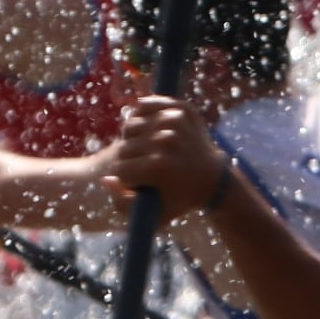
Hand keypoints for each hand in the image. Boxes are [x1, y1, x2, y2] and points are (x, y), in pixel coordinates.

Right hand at [104, 95, 229, 211]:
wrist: (212, 177)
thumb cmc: (178, 198)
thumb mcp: (153, 213)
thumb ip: (123, 203)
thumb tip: (106, 179)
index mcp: (158, 167)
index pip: (119, 170)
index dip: (127, 180)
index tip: (142, 183)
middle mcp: (166, 141)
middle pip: (123, 148)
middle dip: (129, 161)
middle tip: (145, 166)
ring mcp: (174, 122)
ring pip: (130, 126)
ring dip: (133, 140)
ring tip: (147, 149)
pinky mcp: (179, 108)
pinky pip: (144, 105)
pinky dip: (141, 116)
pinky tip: (150, 130)